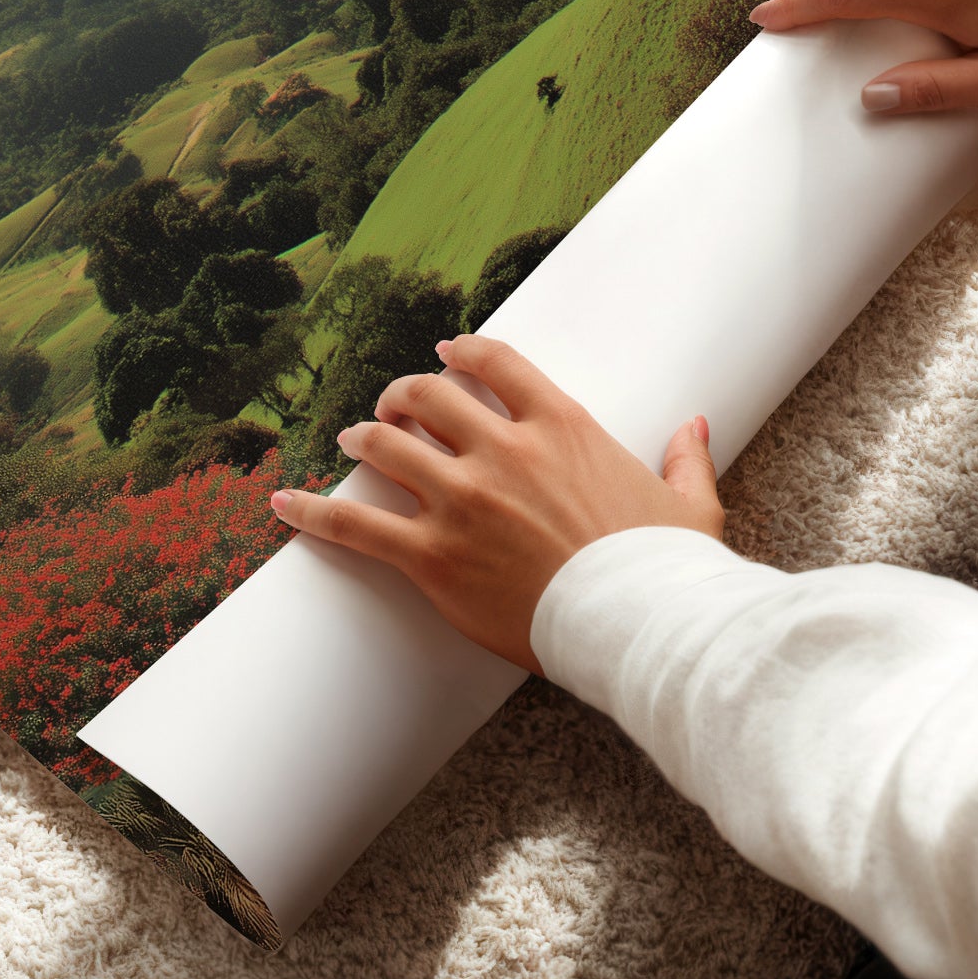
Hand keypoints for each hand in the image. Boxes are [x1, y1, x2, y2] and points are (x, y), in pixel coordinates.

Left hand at [269, 335, 720, 673]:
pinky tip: (283, 503)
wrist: (640, 626)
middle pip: (428, 396)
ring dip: (364, 437)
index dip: (461, 352)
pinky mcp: (434, 556)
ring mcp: (463, 500)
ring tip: (352, 439)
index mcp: (562, 427)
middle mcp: (503, 450)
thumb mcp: (689, 505)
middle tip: (391, 404)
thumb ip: (685, 458)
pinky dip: (313, 511)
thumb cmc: (666, 570)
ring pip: (387, 445)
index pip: (496, 363)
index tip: (444, 353)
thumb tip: (695, 426)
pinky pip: (356, 525)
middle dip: (402, 394)